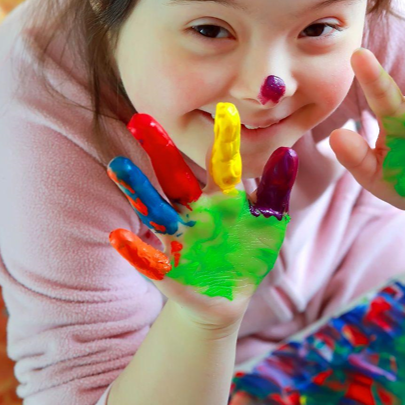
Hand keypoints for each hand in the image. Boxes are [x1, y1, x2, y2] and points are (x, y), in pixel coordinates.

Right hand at [106, 103, 298, 329]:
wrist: (229, 296)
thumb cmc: (249, 252)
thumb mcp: (268, 221)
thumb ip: (275, 189)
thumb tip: (287, 151)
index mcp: (221, 197)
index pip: (221, 163)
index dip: (224, 139)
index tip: (225, 108)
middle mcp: (194, 210)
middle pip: (175, 177)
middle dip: (160, 150)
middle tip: (141, 118)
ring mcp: (179, 237)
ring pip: (156, 209)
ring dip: (137, 189)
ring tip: (118, 165)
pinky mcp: (168, 270)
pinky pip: (148, 259)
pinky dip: (134, 250)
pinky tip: (118, 237)